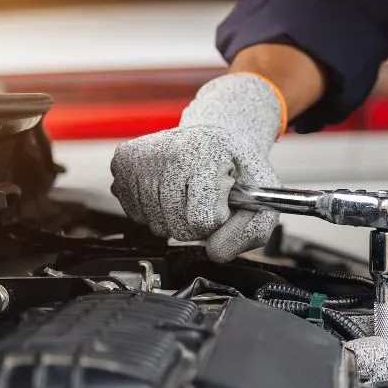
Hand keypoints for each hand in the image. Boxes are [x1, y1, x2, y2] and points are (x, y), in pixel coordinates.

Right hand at [110, 73, 284, 262]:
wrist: (215, 135)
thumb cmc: (238, 166)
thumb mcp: (264, 195)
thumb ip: (253, 231)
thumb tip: (214, 251)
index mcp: (207, 155)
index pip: (202, 220)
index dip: (218, 220)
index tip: (224, 198)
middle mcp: (169, 151)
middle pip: (178, 227)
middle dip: (196, 223)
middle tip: (206, 196)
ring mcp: (143, 157)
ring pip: (156, 226)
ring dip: (176, 218)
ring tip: (188, 191)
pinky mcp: (123, 162)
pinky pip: (136, 215)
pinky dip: (155, 211)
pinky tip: (169, 189)